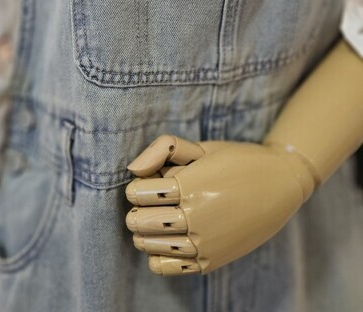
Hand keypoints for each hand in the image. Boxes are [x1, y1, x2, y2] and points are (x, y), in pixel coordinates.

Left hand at [125, 135, 315, 274]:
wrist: (281, 184)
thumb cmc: (235, 160)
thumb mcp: (199, 146)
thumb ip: (162, 149)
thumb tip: (133, 170)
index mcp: (189, 187)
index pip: (137, 194)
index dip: (136, 188)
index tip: (147, 184)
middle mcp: (195, 218)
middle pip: (140, 222)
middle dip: (137, 210)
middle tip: (147, 203)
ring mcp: (204, 244)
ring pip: (149, 245)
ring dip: (144, 233)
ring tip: (155, 220)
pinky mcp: (211, 261)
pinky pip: (166, 267)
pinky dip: (156, 255)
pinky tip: (165, 240)